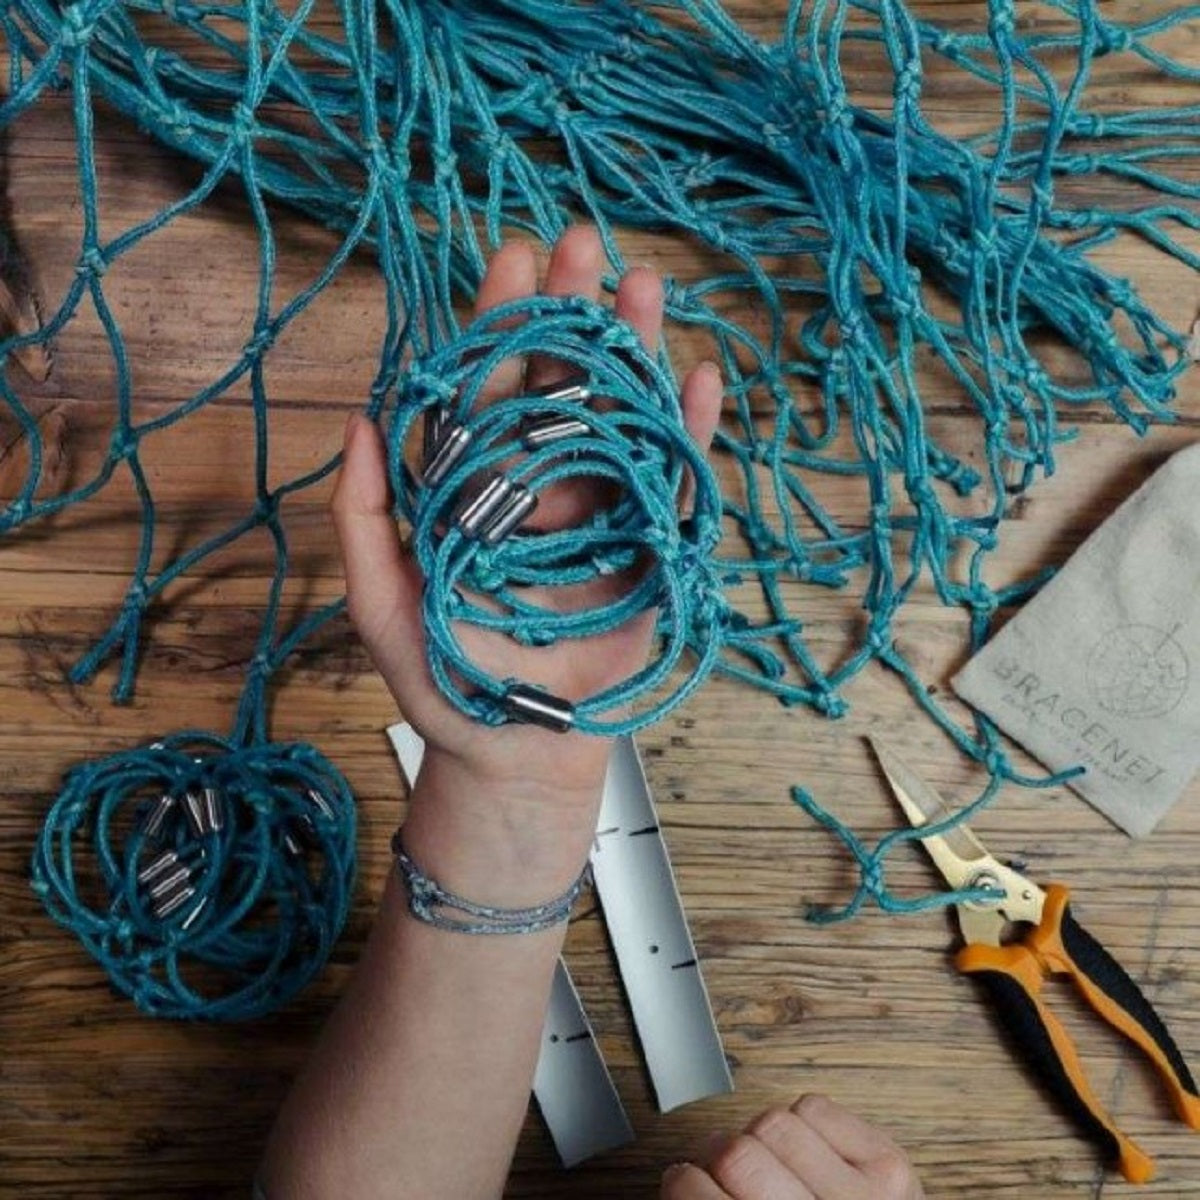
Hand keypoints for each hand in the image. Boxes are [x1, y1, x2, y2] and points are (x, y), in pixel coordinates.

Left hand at [331, 227, 722, 885]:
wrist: (515, 752)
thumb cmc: (443, 678)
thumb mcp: (383, 600)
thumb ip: (365, 514)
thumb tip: (362, 416)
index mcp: (477, 484)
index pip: (488, 388)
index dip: (498, 325)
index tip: (511, 260)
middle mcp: (541, 484)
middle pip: (560, 385)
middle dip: (571, 314)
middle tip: (585, 242)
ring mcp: (601, 512)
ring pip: (620, 418)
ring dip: (635, 353)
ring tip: (645, 286)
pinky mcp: (649, 549)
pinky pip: (674, 484)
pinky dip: (690, 435)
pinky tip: (697, 377)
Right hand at [662, 1095, 925, 1199]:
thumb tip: (679, 1182)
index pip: (702, 1194)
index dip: (682, 1183)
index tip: (681, 1181)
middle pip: (737, 1153)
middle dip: (717, 1156)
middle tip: (717, 1170)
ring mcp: (866, 1192)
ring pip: (774, 1121)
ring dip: (760, 1139)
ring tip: (766, 1164)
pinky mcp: (888, 1162)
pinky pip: (814, 1107)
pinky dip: (800, 1123)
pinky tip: (804, 1155)